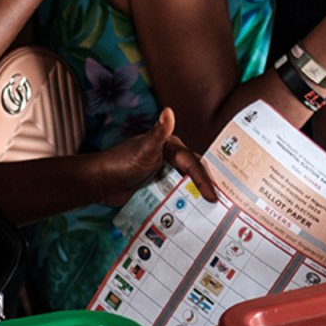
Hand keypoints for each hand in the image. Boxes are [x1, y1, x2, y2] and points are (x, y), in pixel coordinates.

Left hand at [91, 108, 219, 205]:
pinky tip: (193, 215)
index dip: (204, 179)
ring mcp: (163, 173)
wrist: (100, 182)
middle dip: (206, 187)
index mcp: (170, 146)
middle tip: (224, 204)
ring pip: (186, 185)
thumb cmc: (121, 162)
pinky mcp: (157, 187)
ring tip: (213, 214)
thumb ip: (159, 133)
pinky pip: (175, 195)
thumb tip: (168, 110)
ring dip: (196, 197)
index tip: (213, 196)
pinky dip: (184, 203)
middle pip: (193, 174)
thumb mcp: (144, 149)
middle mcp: (170, 159)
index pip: (193, 164)